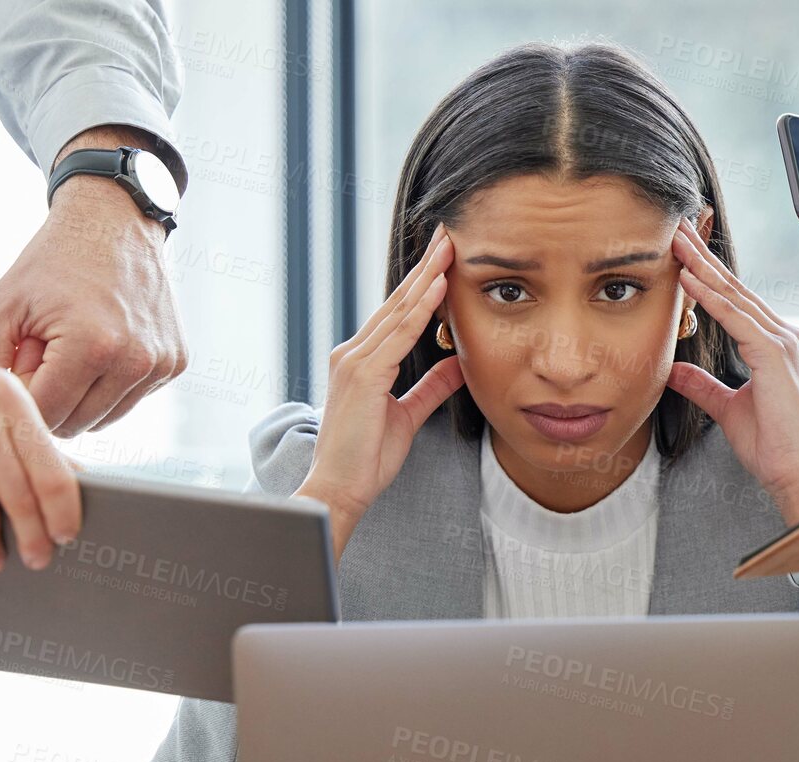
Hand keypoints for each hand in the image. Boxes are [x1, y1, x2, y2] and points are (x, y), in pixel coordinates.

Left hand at [0, 128, 186, 436]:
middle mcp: (136, 361)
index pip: (45, 415)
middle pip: (76, 424)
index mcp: (92, 347)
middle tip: (43, 353)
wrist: (112, 223)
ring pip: (104, 419)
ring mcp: (162, 364)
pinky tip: (101, 347)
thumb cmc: (52, 263)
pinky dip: (108, 384)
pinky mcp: (176, 363)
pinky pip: (129, 399)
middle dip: (51, 398)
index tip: (17, 363)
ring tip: (71, 350)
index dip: (22, 395)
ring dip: (80, 396)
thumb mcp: (2, 305)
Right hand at [295, 224, 464, 554]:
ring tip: (449, 249)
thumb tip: (458, 365)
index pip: (398, 314)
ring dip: (426, 277)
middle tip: (448, 235)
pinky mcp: (362, 375)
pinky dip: (419, 309)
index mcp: (362, 362)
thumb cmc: (365, 459)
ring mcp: (354, 361)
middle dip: (425, 268)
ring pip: (398, 311)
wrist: (340, 488)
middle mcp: (353, 354)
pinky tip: (438, 287)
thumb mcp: (407, 416)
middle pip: (397, 302)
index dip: (422, 285)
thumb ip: (431, 388)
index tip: (444, 259)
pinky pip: (398, 335)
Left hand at [667, 219, 798, 521]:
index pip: (736, 301)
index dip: (708, 275)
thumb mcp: (727, 408)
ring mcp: (782, 342)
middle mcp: (783, 336)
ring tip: (677, 243)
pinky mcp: (774, 354)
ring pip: (735, 296)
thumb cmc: (772, 446)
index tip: (684, 254)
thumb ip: (703, 386)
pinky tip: (690, 280)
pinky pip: (736, 318)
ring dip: (703, 268)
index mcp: (775, 345)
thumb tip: (675, 371)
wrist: (795, 471)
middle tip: (677, 231)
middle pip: (735, 288)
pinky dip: (711, 298)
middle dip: (704, 258)